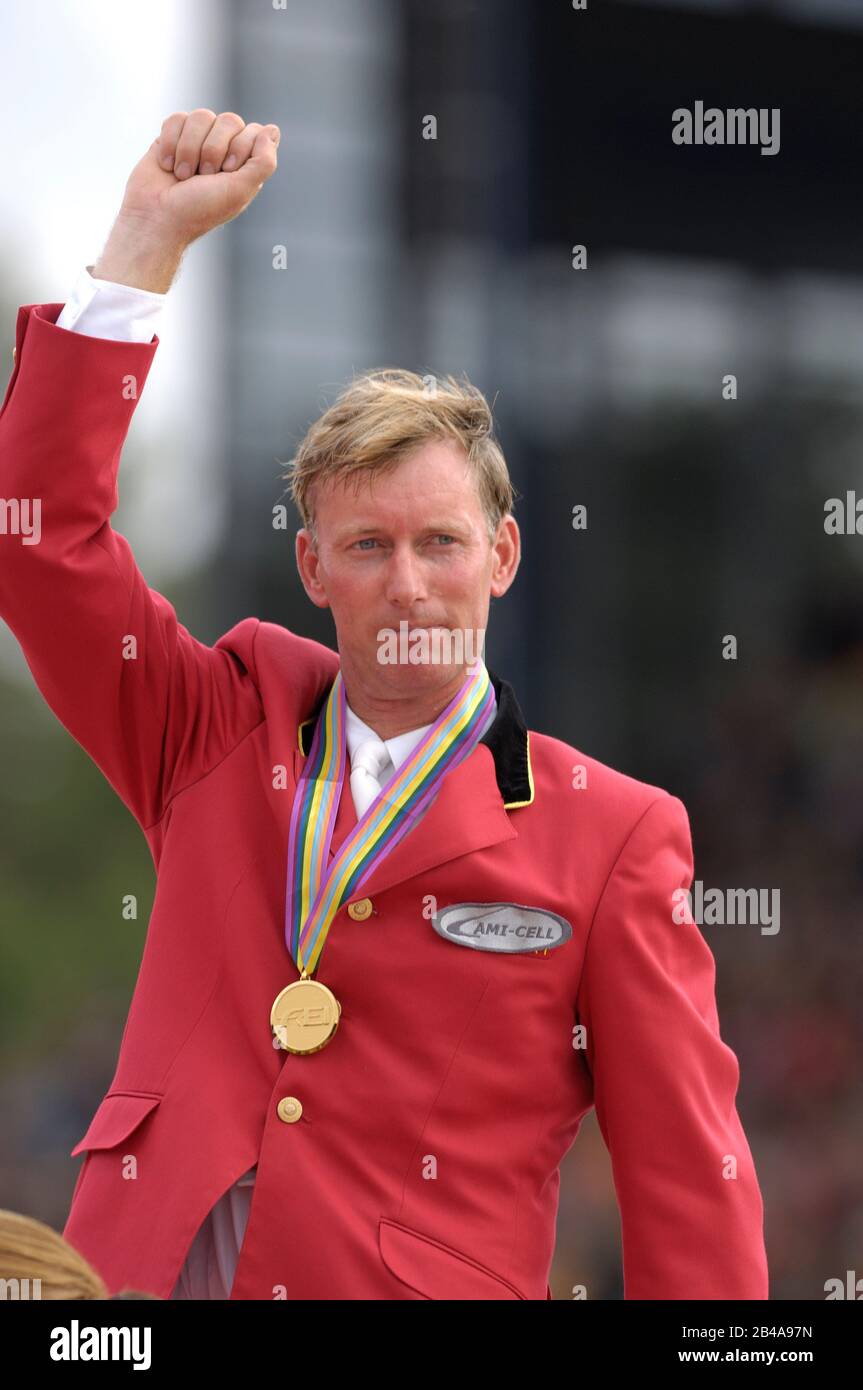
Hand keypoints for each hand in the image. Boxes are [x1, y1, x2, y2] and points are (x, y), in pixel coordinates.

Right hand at [120, 109, 280, 247]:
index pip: (254, 131)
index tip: (226, 172)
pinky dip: (170, 143)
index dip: (239, 148)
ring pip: (202, 116)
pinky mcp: (172, 136)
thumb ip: (263, 162)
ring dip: (189, 150)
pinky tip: (167, 165)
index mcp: (244, 164)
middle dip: (213, 149)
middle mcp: (223, 149)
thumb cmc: (199, 209)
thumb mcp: (239, 190)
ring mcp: (197, 141)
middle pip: (229, 119)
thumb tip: (272, 129)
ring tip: (182, 175)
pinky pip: (177, 118)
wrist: (157, 217)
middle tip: (203, 176)